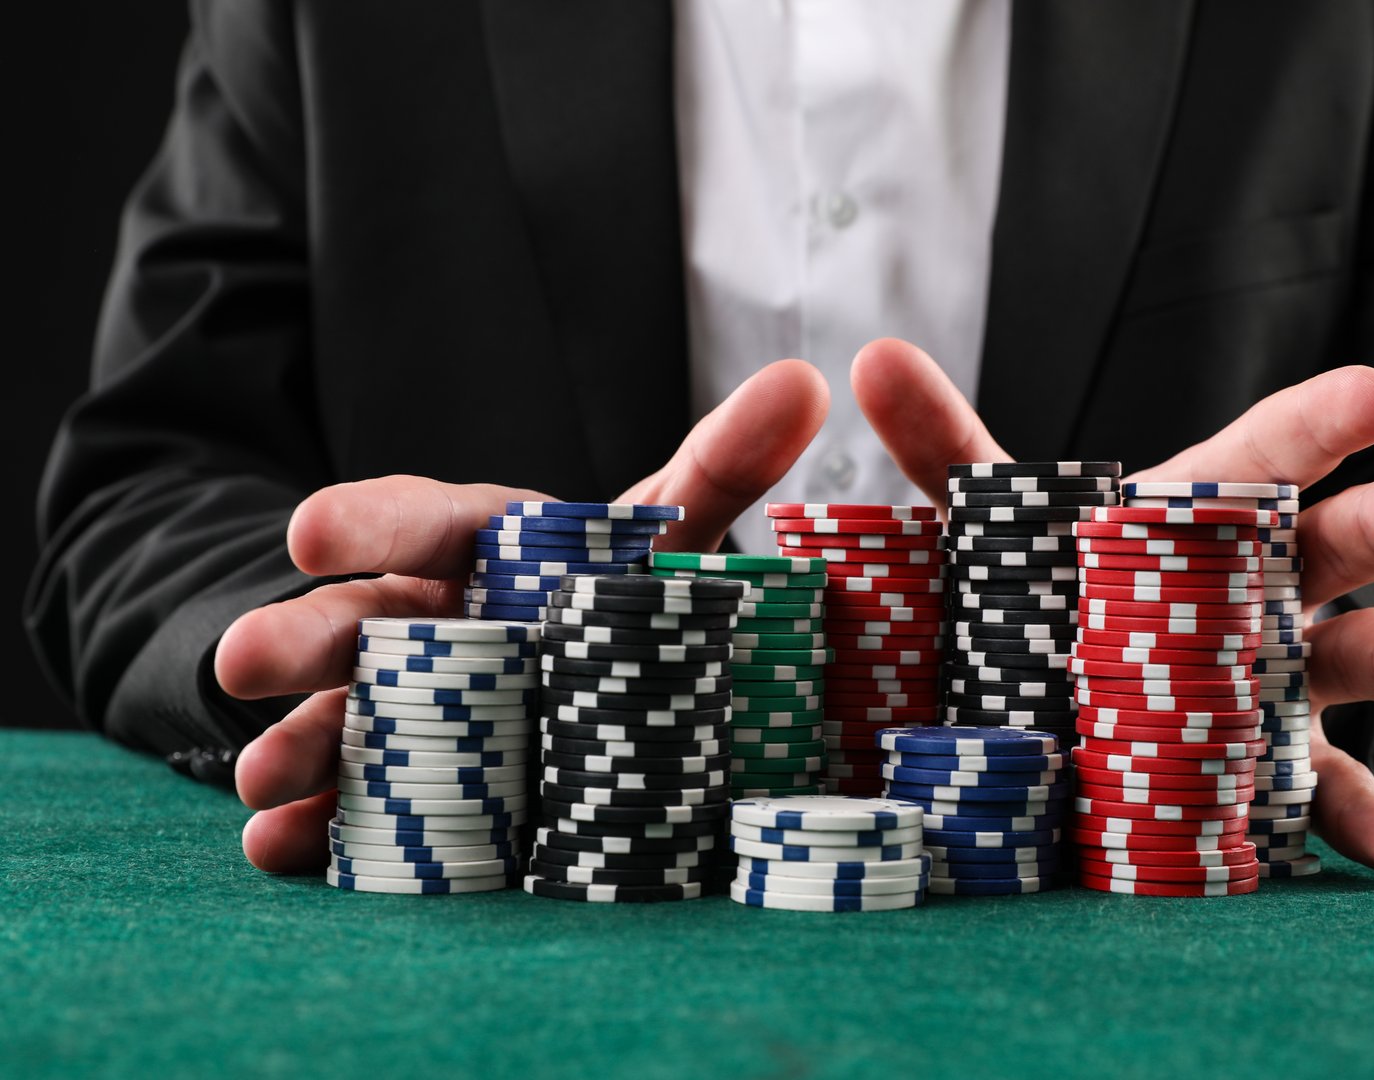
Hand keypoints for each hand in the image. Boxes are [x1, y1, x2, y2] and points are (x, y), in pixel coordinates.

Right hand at [222, 360, 829, 871]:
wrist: (607, 671)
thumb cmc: (622, 583)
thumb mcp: (672, 526)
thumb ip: (726, 464)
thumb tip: (805, 381)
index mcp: (484, 548)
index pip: (419, 520)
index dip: (368, 523)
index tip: (311, 529)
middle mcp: (434, 622)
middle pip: (361, 622)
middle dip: (303, 639)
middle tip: (244, 662)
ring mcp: (413, 706)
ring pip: (346, 717)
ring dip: (300, 745)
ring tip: (261, 778)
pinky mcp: (414, 785)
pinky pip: (359, 805)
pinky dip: (319, 828)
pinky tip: (282, 849)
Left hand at [852, 338, 1373, 877]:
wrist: (1085, 707)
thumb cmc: (1063, 595)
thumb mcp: (1000, 528)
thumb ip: (945, 450)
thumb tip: (869, 358)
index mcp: (1200, 522)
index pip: (1265, 456)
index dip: (1317, 423)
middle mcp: (1261, 593)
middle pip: (1331, 547)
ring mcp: (1280, 684)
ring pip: (1351, 662)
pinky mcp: (1274, 775)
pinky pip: (1329, 798)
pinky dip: (1372, 823)